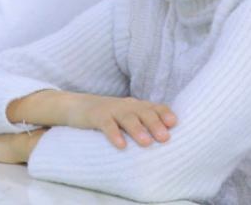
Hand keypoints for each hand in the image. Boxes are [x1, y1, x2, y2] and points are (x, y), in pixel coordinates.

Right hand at [8, 90, 176, 148]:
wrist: (76, 106)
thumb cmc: (108, 116)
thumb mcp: (126, 116)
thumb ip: (143, 123)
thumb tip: (167, 141)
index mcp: (136, 106)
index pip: (154, 107)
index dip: (164, 113)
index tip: (174, 123)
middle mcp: (126, 105)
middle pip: (143, 112)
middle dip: (154, 123)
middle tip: (164, 137)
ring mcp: (110, 109)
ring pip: (127, 117)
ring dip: (137, 129)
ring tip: (147, 143)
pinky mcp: (95, 116)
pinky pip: (106, 124)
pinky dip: (114, 134)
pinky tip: (121, 145)